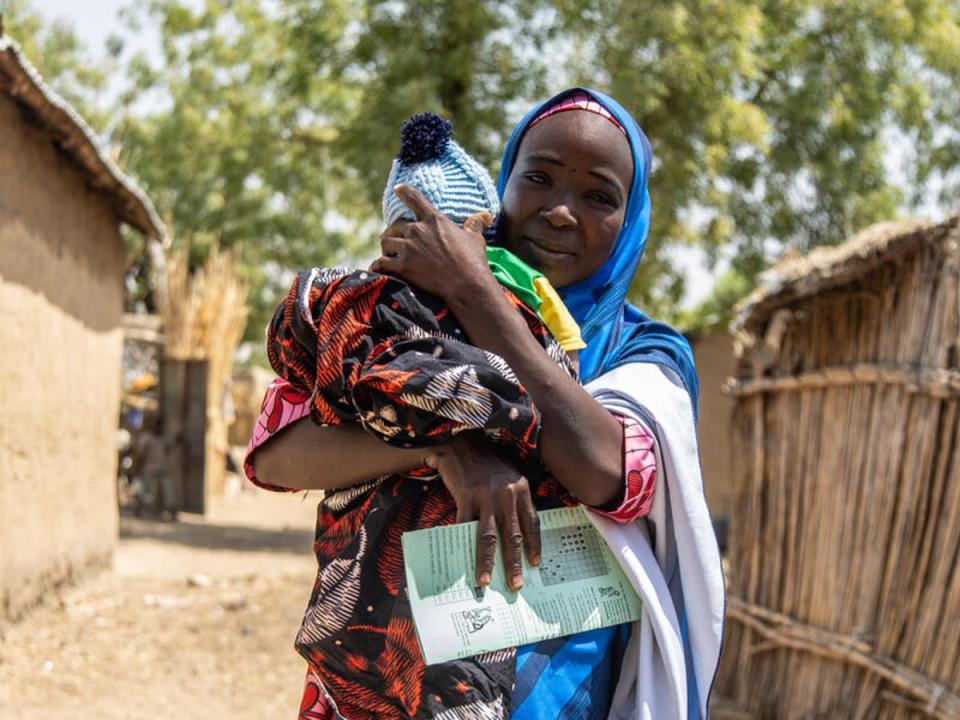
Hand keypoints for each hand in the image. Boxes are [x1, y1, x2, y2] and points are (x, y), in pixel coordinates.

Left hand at [370, 184, 495, 301]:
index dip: (404, 191)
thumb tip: (485, 215)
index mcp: (434, 219)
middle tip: (395, 241)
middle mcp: (418, 230)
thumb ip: (475, 224)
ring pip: (386, 242)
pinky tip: (378, 269)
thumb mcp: (475, 238)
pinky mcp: (403, 266)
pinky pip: (381, 263)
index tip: (397, 188)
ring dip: (386, 248)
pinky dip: (378, 266)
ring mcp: (408, 248)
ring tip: (388, 255)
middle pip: (395, 225)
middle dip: (394, 232)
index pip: (414, 198)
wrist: (466, 284)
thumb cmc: (473, 260)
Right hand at [426, 437, 540, 590]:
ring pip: (489, 536)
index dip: (534, 545)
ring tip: (486, 581)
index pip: (532, 522)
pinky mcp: (466, 496)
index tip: (536, 564)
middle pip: (512, 535)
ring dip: (488, 561)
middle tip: (515, 585)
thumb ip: (514, 498)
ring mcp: (486, 496)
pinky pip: (465, 526)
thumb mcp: (509, 475)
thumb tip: (516, 529)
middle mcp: (506, 494)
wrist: (462, 441)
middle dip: (514, 562)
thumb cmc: (487, 460)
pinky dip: (463, 544)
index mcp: (521, 489)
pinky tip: (461, 559)